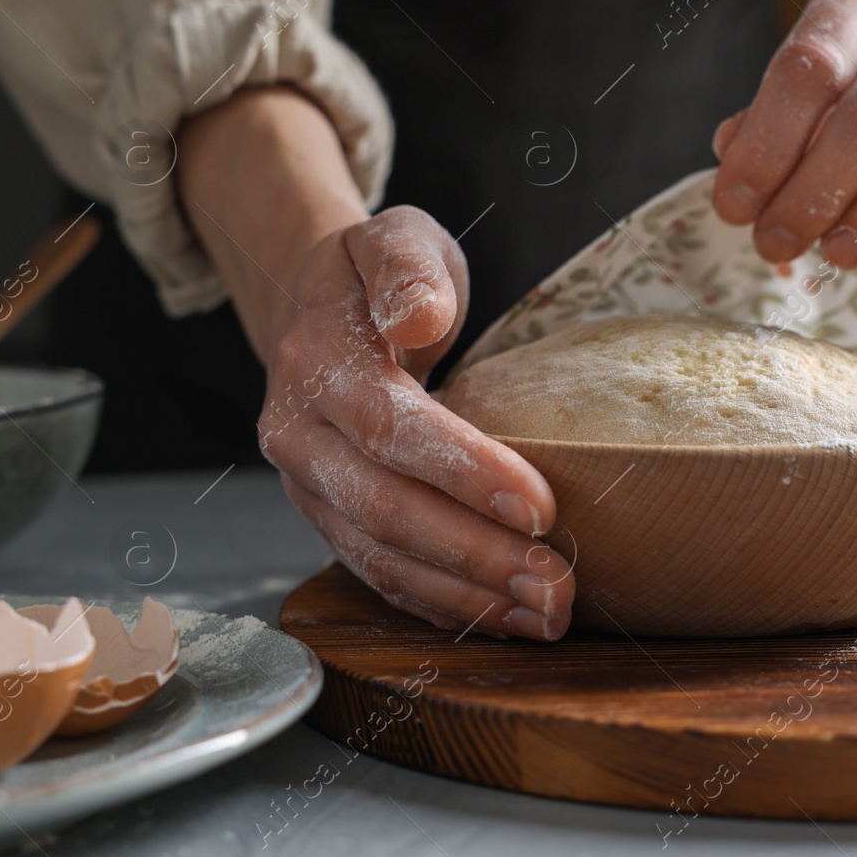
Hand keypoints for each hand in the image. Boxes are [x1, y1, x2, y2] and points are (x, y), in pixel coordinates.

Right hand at [179, 87, 572, 640]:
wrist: (315, 308)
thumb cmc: (378, 277)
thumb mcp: (393, 238)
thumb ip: (406, 268)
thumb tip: (417, 315)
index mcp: (316, 363)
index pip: (388, 427)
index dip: (463, 471)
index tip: (541, 506)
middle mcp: (299, 435)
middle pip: (386, 509)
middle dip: (476, 553)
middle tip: (557, 582)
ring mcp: (309, 487)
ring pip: (382, 557)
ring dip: (467, 594)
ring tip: (547, 613)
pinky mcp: (331, 519)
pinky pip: (383, 574)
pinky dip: (445, 605)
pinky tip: (507, 618)